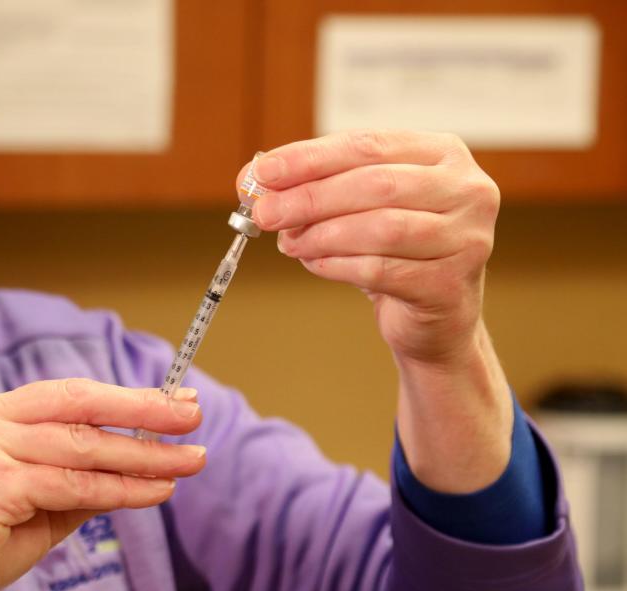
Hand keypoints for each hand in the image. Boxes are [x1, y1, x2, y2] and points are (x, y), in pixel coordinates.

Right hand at [0, 379, 204, 590]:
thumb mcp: (27, 506)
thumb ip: (71, 480)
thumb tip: (135, 465)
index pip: (64, 397)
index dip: (120, 398)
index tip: (168, 401)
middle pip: (77, 404)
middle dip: (142, 410)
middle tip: (192, 413)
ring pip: (81, 446)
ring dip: (143, 455)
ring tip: (189, 460)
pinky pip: (72, 484)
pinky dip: (121, 488)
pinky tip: (157, 491)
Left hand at [241, 130, 512, 494]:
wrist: (435, 316)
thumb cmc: (396, 251)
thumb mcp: (357, 207)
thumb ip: (314, 186)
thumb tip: (252, 180)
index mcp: (442, 153)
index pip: (366, 145)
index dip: (310, 158)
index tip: (263, 171)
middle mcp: (466, 189)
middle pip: (374, 185)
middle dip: (310, 198)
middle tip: (265, 213)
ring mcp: (466, 237)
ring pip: (381, 228)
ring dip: (323, 235)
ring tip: (291, 243)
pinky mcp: (450, 284)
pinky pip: (382, 270)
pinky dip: (338, 266)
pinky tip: (315, 264)